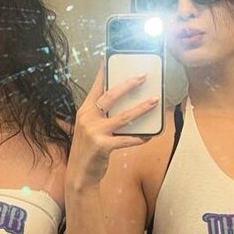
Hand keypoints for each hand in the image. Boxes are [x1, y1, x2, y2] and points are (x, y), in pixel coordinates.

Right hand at [67, 66, 158, 190]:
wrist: (79, 174)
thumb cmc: (87, 150)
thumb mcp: (88, 129)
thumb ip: (101, 116)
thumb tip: (123, 105)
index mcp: (84, 111)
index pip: (96, 87)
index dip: (104, 72)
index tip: (110, 58)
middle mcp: (88, 118)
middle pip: (111, 96)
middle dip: (129, 84)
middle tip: (143, 76)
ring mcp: (94, 132)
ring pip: (123, 116)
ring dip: (141, 108)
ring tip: (154, 101)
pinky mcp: (103, 146)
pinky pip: (127, 139)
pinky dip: (140, 137)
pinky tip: (149, 135)